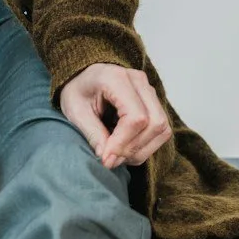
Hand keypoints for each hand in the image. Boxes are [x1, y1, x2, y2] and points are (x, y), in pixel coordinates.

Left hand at [59, 63, 173, 168]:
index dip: (123, 143)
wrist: (84, 78)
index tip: (106, 159)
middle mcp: (139, 81)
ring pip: (162, 127)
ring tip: (118, 156)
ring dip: (142, 149)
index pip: (135, 116)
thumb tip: (108, 158)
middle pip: (155, 122)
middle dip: (134, 148)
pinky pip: (162, 129)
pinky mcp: (154, 101)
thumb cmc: (78, 92)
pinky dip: (146, 146)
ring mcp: (149, 90)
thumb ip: (92, 133)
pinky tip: (126, 149)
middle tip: (110, 160)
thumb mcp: (75, 112)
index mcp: (116, 78)